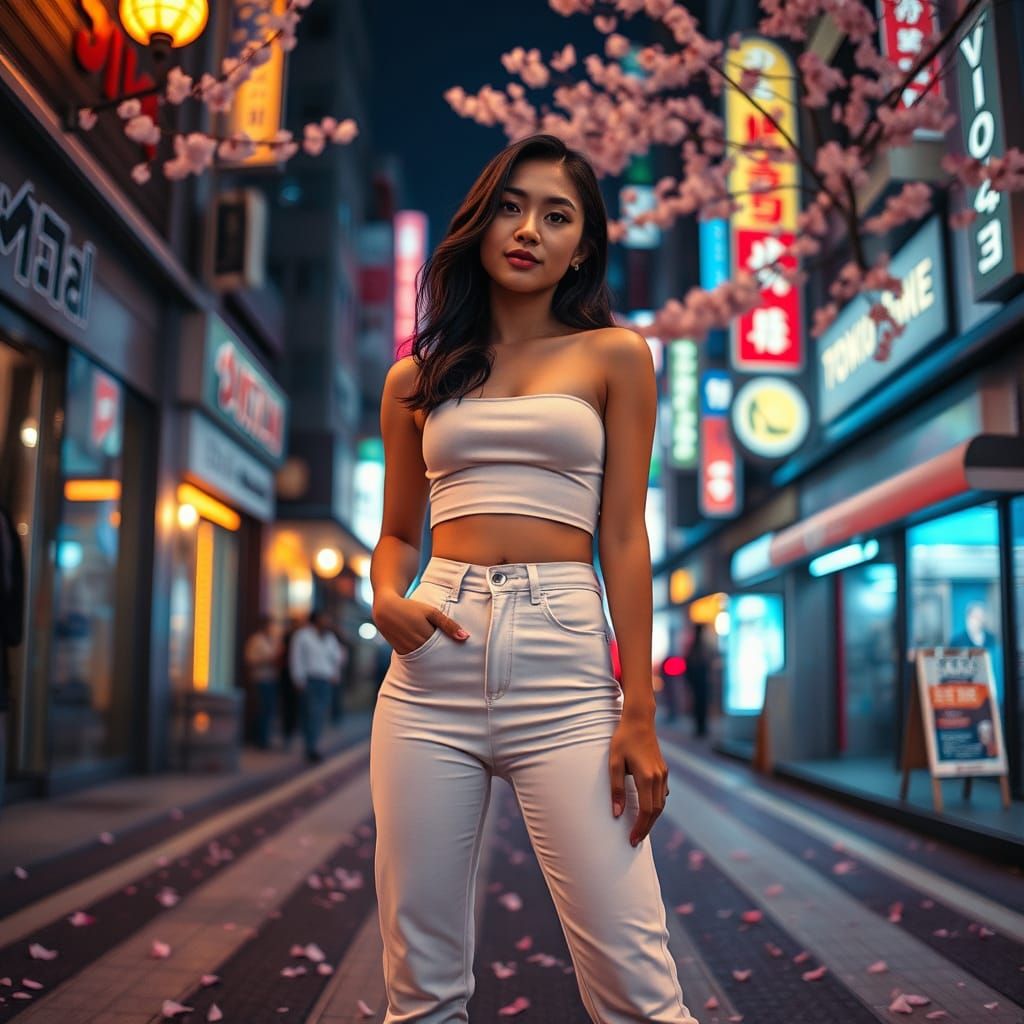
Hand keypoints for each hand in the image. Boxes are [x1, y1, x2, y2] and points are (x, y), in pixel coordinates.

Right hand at [372, 591, 469, 654]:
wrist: (386, 609)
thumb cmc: (410, 608)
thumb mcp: (431, 612)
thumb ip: (448, 624)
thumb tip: (465, 637)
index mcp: (426, 636)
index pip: (444, 650)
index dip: (453, 651)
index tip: (461, 653)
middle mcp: (416, 646)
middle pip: (436, 657)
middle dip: (444, 657)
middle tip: (455, 659)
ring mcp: (408, 651)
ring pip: (426, 660)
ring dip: (434, 659)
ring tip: (442, 656)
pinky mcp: (401, 653)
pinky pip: (416, 659)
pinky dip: (423, 658)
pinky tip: (429, 655)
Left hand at [609, 713, 668, 846]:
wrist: (639, 721)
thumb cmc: (623, 740)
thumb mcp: (614, 763)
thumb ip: (616, 789)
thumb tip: (617, 813)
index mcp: (646, 777)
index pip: (646, 811)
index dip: (640, 827)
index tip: (632, 839)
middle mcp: (658, 777)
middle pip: (655, 811)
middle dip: (646, 827)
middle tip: (635, 839)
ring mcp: (663, 774)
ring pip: (661, 804)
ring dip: (651, 819)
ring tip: (639, 829)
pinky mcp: (663, 770)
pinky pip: (662, 794)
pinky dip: (655, 806)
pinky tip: (646, 810)